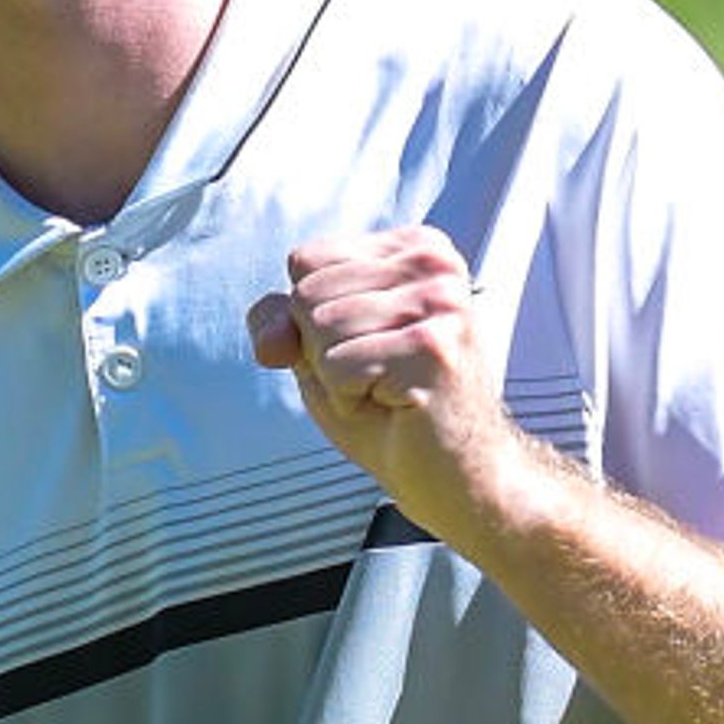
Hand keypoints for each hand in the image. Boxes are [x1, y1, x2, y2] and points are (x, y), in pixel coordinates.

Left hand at [250, 228, 526, 542]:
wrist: (454, 476)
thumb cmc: (389, 412)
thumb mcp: (320, 353)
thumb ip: (281, 322)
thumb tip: (269, 338)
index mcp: (414, 247)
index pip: (306, 260)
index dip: (311, 320)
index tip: (366, 348)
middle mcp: (433, 263)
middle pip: (309, 294)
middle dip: (323, 352)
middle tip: (378, 378)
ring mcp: (439, 302)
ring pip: (320, 329)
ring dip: (337, 380)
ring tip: (386, 393)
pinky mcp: (432, 348)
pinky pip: (337, 368)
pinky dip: (350, 401)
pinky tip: (394, 408)